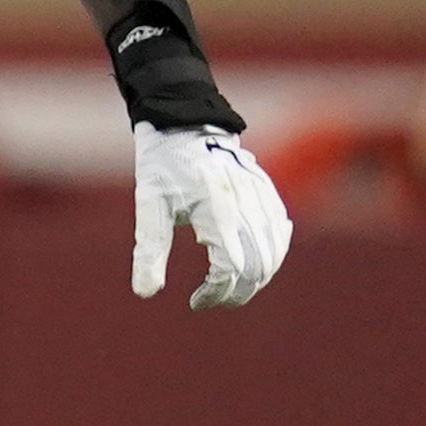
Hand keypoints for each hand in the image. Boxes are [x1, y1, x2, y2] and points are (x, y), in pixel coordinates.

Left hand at [132, 124, 291, 308]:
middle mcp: (246, 204)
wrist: (186, 123)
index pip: (231, 269)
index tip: (196, 302)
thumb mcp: (149, 204)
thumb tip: (145, 293)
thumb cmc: (163, 165)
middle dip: (237, 293)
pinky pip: (280, 232)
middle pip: (258, 268)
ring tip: (227, 285)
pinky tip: (254, 263)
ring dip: (255, 278)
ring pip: (274, 254)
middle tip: (211, 298)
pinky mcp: (268, 192)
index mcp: (216, 209)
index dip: (217, 294)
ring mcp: (262, 197)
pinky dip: (271, 255)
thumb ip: (149, 249)